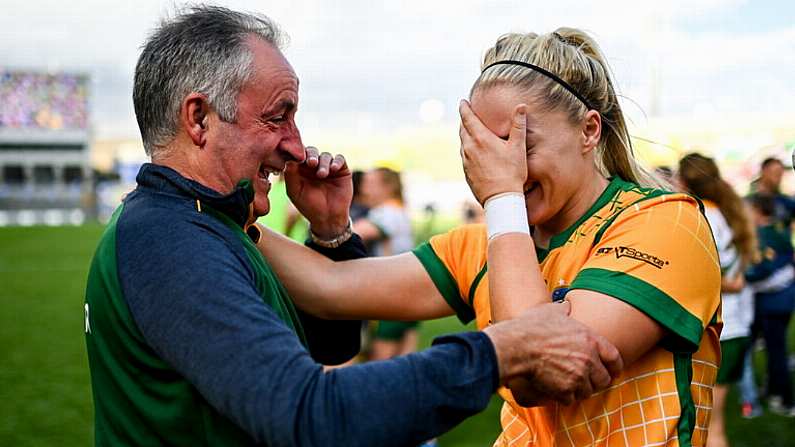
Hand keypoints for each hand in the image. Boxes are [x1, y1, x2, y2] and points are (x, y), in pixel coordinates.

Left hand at [284, 146, 351, 238]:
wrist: (328, 217)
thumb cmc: (309, 206)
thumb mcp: (295, 192)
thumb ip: (290, 176)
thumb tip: (289, 160)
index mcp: (301, 169)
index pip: (299, 155)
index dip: (298, 154)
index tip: (298, 159)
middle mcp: (314, 166)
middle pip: (312, 151)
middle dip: (311, 155)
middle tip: (311, 163)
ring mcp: (328, 167)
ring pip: (326, 156)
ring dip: (324, 163)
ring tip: (322, 175)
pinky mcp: (341, 170)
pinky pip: (340, 159)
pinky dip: (337, 162)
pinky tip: (333, 169)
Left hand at [459, 99, 527, 204]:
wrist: (500, 198)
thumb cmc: (511, 172)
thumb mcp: (518, 147)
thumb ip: (518, 125)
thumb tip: (522, 106)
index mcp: (480, 138)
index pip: (468, 118)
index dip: (464, 108)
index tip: (463, 102)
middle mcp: (469, 148)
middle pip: (462, 129)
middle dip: (464, 120)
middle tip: (466, 114)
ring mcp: (466, 161)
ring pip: (462, 143)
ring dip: (465, 135)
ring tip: (469, 131)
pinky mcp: (466, 172)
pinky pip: (464, 156)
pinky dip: (467, 149)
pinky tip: (473, 151)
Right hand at [483, 301, 622, 405]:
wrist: (516, 347)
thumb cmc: (531, 327)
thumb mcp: (551, 311)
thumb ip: (564, 309)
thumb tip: (566, 305)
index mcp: (590, 339)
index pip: (614, 358)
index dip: (614, 366)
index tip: (611, 371)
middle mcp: (589, 359)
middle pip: (604, 380)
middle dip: (595, 381)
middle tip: (584, 380)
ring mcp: (578, 376)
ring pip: (587, 392)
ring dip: (578, 390)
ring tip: (565, 383)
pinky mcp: (565, 390)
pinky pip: (570, 399)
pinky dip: (563, 396)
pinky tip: (554, 388)